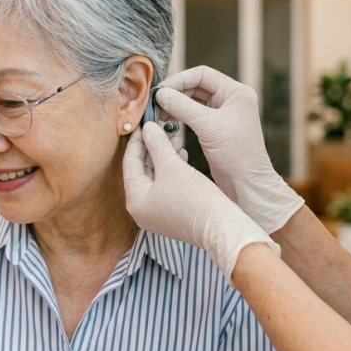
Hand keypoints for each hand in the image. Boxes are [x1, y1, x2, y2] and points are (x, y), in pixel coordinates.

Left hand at [124, 122, 277, 279]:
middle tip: (160, 129)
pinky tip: (182, 155)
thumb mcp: (172, 166)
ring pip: (155, 178)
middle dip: (152, 148)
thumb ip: (157, 144)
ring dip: (164, 157)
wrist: (221, 226)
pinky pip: (165, 187)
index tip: (144, 124)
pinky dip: (171, 171)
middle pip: (141, 170)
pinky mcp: (171, 215)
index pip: (130, 163)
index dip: (137, 141)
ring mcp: (155, 214)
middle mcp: (141, 210)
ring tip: (175, 138)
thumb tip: (148, 128)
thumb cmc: (195, 199)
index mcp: (135, 200)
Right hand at [156, 66, 304, 233]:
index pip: (202, 74)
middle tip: (156, 104)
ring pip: (192, 101)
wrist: (247, 185)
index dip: (180, 80)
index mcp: (236, 93)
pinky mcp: (215, 129)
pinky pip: (193, 116)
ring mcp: (222, 114)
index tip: (161, 90)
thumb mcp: (208, 126)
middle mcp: (231, 100)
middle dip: (175, 93)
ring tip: (159, 115)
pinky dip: (179, 117)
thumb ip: (182, 107)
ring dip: (175, 106)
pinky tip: (167, 124)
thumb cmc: (236, 155)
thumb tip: (160, 94)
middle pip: (196, 86)